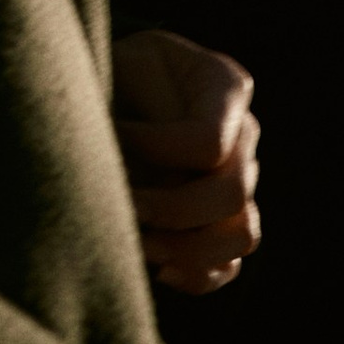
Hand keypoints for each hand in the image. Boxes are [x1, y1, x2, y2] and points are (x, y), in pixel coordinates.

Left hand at [112, 28, 261, 297]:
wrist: (101, 93)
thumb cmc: (105, 73)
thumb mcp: (117, 67)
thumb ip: (142, 111)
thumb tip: (152, 180)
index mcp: (224, 85)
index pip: (209, 141)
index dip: (155, 153)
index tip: (108, 144)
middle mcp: (242, 135)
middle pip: (232, 193)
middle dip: (170, 210)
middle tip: (119, 208)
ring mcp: (238, 182)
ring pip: (241, 235)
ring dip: (186, 249)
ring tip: (136, 241)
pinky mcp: (223, 223)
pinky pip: (228, 266)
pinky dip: (196, 275)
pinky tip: (157, 268)